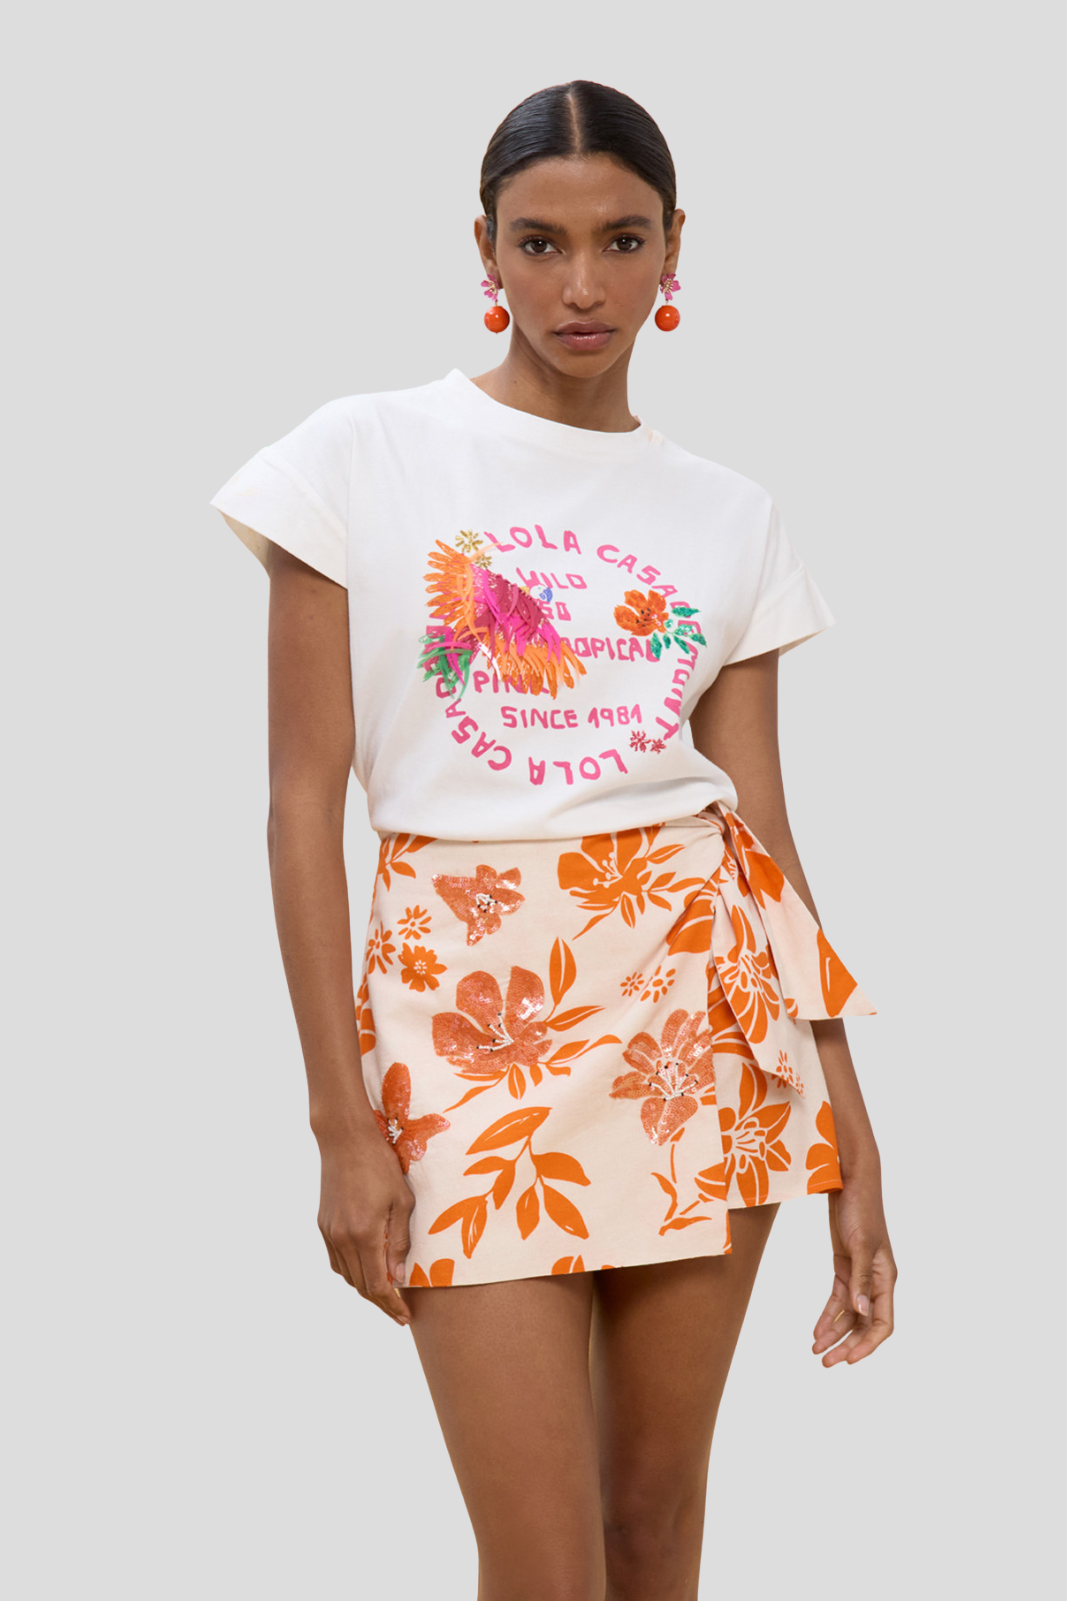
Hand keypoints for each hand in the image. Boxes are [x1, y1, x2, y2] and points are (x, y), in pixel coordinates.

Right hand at [317, 1130, 413, 1326]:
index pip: (377, 1286)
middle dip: (381, 1302)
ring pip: (347, 1276)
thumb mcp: (402, 1202)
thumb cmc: (381, 1166)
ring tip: (386, 1292)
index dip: (391, 1306)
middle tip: (400, 1311)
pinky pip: (337, 1260)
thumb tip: (399, 1278)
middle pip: (361, 1286)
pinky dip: (352, 1271)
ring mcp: (329, 1232)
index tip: (404, 1318)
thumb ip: (400, 1243)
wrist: (346, 1140)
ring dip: (366, 1288)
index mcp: (365, 1234)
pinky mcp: (323, 1225)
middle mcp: (342, 1238)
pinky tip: (366, 1269)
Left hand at [813, 1168, 895, 1365]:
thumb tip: (861, 1311)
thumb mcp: (859, 1243)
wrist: (848, 1180)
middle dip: (847, 1344)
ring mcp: (859, 1274)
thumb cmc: (860, 1208)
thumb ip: (860, 1278)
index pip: (883, 1323)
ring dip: (834, 1333)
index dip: (868, 1344)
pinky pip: (838, 1299)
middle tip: (825, 1362)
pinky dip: (828, 1315)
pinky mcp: (844, 1265)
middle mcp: (875, 1280)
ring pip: (849, 1314)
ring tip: (816, 1351)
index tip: (849, 1360)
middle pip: (864, 1324)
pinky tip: (816, 1330)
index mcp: (886, 1277)